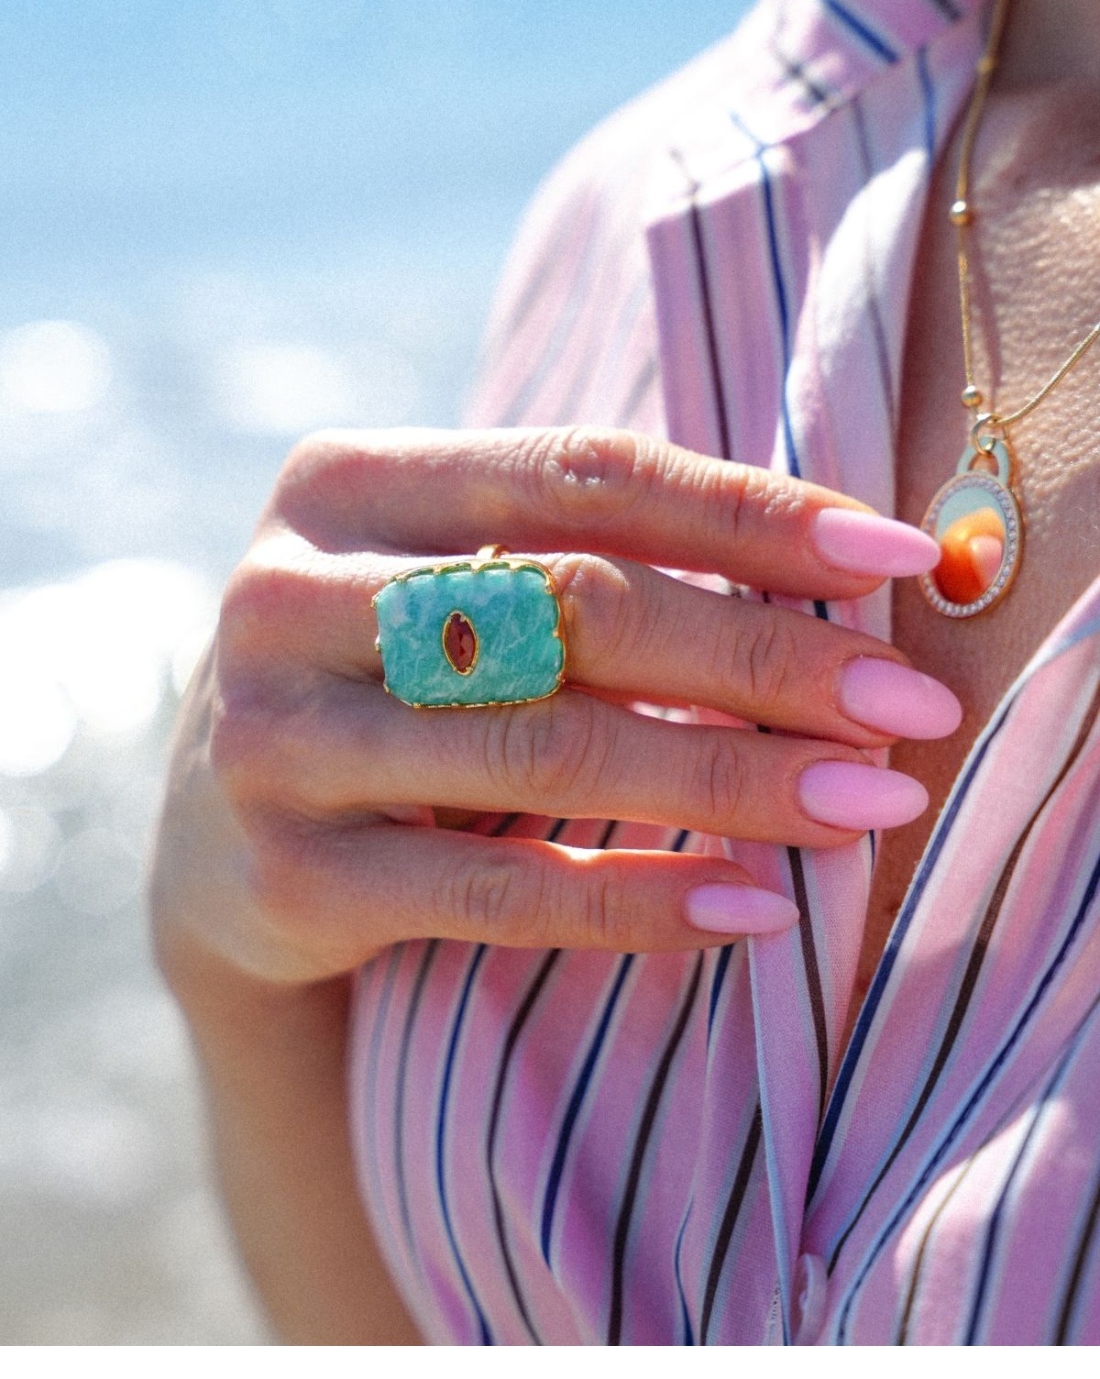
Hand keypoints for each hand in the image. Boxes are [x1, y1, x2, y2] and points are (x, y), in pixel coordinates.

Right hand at [149, 426, 956, 988]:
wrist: (216, 839)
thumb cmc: (391, 677)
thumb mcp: (453, 584)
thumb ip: (591, 557)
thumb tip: (845, 575)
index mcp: (347, 481)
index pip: (583, 472)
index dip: (750, 512)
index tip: (894, 555)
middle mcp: (288, 592)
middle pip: (572, 608)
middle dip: (761, 659)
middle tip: (906, 706)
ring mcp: (276, 737)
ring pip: (544, 750)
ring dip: (729, 780)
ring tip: (865, 802)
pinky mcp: (287, 875)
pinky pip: (495, 892)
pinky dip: (638, 899)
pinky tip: (755, 906)